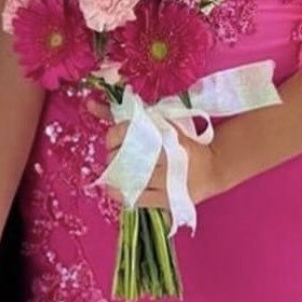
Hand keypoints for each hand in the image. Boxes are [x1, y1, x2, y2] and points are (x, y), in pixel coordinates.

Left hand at [90, 100, 224, 208]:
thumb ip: (129, 116)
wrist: (212, 168)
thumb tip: (89, 103)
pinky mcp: (168, 198)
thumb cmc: (182, 144)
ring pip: (130, 178)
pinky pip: (137, 198)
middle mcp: (168, 156)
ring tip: (114, 172)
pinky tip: (114, 188)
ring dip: (116, 174)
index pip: (129, 132)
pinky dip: (120, 193)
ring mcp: (168, 179)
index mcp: (167, 134)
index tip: (114, 139)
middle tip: (115, 156)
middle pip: (126, 156)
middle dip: (114, 156)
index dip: (114, 136)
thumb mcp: (161, 123)